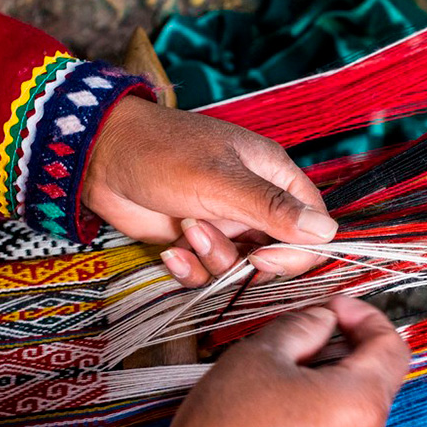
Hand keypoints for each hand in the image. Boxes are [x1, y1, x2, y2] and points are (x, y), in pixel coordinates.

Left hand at [86, 96, 335, 284]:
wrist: (100, 158)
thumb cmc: (161, 153)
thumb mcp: (220, 181)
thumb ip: (271, 208)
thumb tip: (326, 231)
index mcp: (272, 175)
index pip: (313, 224)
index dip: (296, 249)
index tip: (263, 257)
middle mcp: (253, 201)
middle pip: (279, 253)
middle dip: (247, 261)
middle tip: (214, 245)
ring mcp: (225, 223)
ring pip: (241, 267)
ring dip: (213, 260)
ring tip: (185, 232)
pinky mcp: (195, 241)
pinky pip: (208, 272)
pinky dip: (190, 269)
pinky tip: (170, 251)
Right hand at [149, 296, 408, 426]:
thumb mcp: (258, 355)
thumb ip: (301, 325)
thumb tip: (323, 318)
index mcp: (359, 404)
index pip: (391, 346)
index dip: (364, 316)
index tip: (332, 307)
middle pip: (372, 379)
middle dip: (340, 349)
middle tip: (298, 336)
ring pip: (351, 410)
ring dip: (325, 382)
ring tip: (277, 375)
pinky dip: (316, 414)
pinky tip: (274, 411)